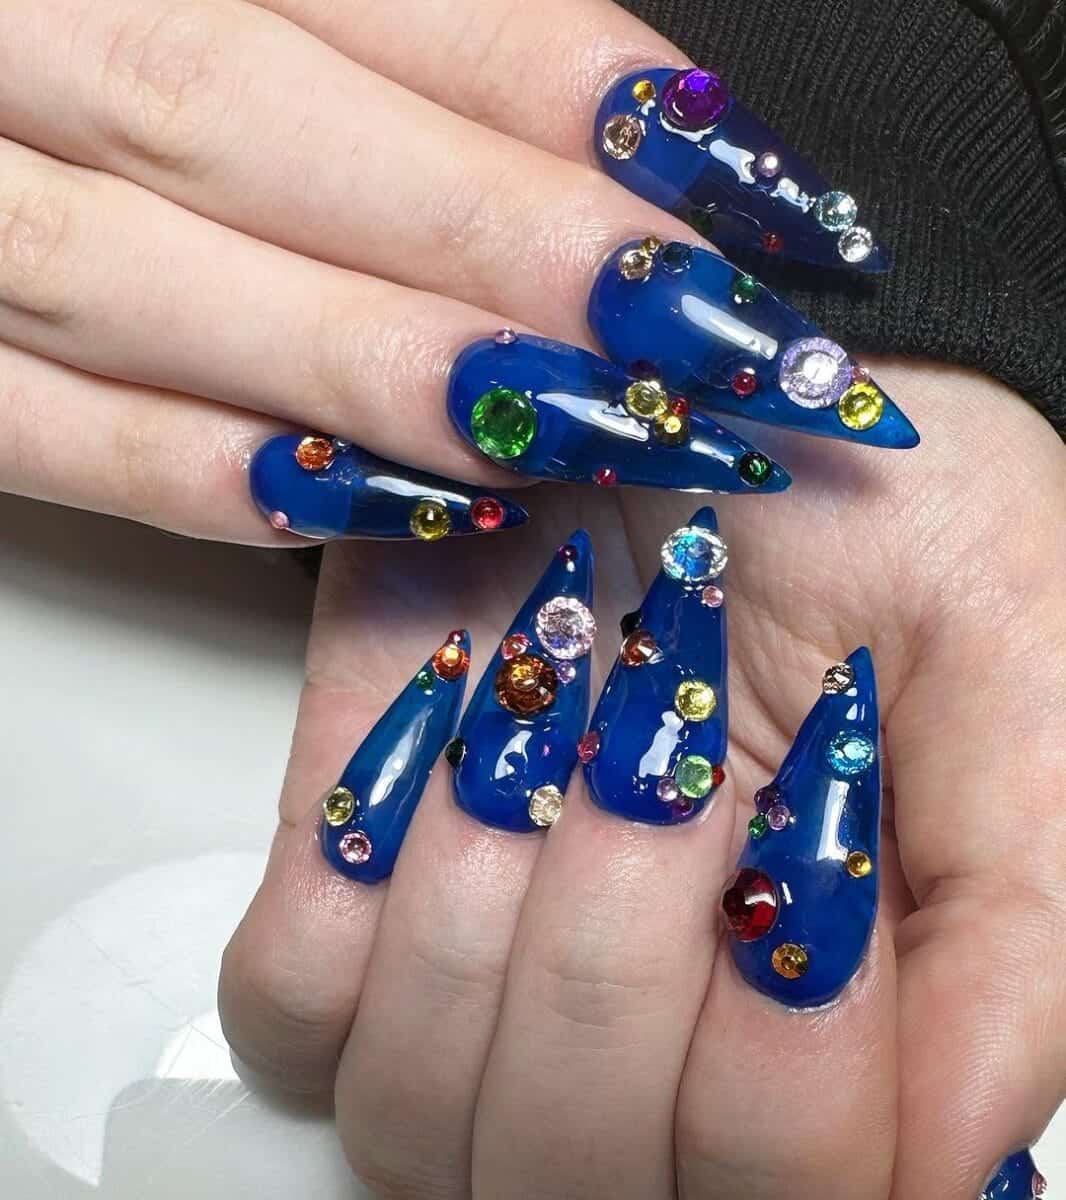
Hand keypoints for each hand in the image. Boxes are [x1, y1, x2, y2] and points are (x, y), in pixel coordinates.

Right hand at [0, 0, 711, 540]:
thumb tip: (626, 128)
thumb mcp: (260, 18)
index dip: (550, 80)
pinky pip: (36, 426)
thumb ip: (399, 53)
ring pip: (137, 273)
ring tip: (563, 427)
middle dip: (485, 231)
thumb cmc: (130, 70)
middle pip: (247, 116)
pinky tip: (354, 501)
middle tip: (678, 331)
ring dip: (365, 361)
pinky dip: (187, 468)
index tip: (727, 181)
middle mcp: (19, 36)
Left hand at [219, 360, 1065, 1198]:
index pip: (774, 1191)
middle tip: (673, 761)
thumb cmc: (876, 498)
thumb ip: (1019, 925)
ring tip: (554, 739)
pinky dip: (344, 908)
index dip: (790, 1077)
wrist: (700, 370)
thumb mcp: (1012, 664)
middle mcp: (636, 1004)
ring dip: (479, 921)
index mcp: (809, 992)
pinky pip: (285, 1002)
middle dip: (622, 961)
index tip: (806, 865)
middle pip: (568, 1168)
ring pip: (412, 1109)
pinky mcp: (346, 847)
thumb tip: (958, 1171)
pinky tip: (437, 775)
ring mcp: (470, 941)